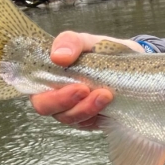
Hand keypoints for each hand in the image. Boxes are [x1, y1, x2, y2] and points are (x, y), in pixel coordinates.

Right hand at [29, 31, 143, 129]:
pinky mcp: (88, 119)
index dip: (42, 89)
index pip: (32, 85)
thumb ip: (71, 42)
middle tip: (84, 90)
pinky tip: (108, 103)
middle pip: (44, 106)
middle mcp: (55, 93)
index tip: (68, 81)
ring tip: (105, 95)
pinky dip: (95, 114)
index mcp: (49, 73)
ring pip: (67, 117)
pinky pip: (86, 124)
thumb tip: (58, 56)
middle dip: (63, 101)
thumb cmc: (104, 51)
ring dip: (85, 108)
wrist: (131, 64)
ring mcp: (71, 108)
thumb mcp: (88, 41)